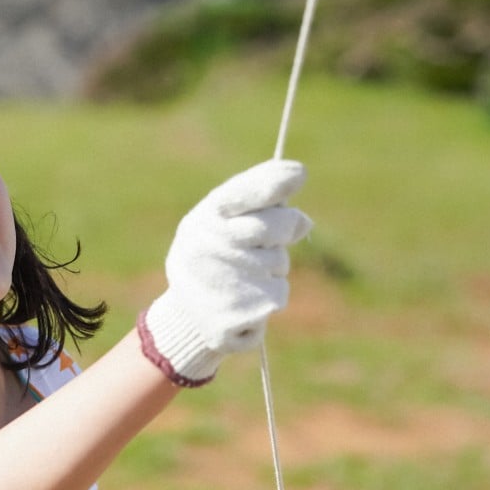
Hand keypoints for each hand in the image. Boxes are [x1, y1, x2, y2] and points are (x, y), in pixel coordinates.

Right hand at [139, 159, 312, 385]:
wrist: (186, 316)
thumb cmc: (211, 259)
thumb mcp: (221, 227)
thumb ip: (258, 213)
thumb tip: (303, 222)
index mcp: (202, 221)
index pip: (242, 193)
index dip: (273, 181)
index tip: (299, 173)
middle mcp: (210, 248)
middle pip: (274, 227)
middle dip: (282, 230)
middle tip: (266, 240)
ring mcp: (225, 282)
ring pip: (279, 263)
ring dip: (272, 269)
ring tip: (241, 277)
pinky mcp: (238, 314)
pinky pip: (277, 295)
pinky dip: (267, 296)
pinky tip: (243, 300)